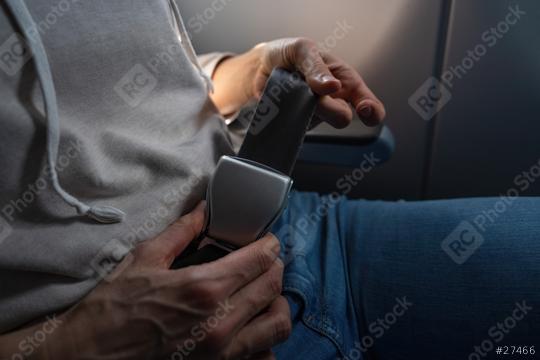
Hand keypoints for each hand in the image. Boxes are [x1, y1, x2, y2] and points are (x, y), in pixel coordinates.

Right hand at [21, 202, 289, 358]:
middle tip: (264, 261)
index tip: (267, 240)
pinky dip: (265, 339)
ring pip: (277, 323)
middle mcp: (221, 321)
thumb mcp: (144, 259)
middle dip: (274, 267)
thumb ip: (181, 232)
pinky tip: (251, 327)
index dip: (269, 245)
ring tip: (263, 294)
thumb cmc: (113, 307)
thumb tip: (203, 209)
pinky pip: (264, 356)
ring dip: (277, 303)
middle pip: (273, 286)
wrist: (90, 356)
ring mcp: (223, 352)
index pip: (258, 260)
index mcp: (203, 287)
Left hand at [210, 37, 385, 127]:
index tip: (363, 110)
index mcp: (345, 83)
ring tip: (289, 91)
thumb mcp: (302, 49)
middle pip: (341, 118)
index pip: (370, 107)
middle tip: (310, 92)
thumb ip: (316, 66)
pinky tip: (278, 103)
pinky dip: (284, 116)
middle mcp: (333, 103)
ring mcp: (315, 117)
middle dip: (326, 107)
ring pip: (316, 124)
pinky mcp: (296, 126)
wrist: (260, 66)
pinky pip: (292, 130)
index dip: (372, 112)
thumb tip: (333, 87)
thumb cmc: (289, 54)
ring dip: (302, 110)